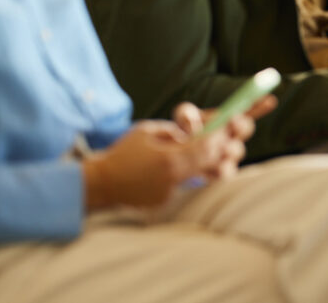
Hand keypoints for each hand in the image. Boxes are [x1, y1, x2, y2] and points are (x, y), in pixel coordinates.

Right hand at [83, 118, 234, 210]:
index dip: (220, 135)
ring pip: (202, 175)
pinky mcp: (165, 201)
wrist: (101, 184)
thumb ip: (174, 131)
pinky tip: (184, 167)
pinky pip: (185, 185)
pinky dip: (189, 174)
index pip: (207, 146)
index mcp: (170, 159)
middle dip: (222, 149)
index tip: (227, 125)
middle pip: (211, 162)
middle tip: (226, 139)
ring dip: (211, 163)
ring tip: (213, 154)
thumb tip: (195, 132)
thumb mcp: (148, 132)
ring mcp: (171, 192)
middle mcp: (174, 179)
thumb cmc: (122, 153)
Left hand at [173, 97, 276, 180]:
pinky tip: (215, 168)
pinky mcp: (218, 175)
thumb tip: (192, 123)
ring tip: (224, 148)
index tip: (270, 100)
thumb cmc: (183, 135)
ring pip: (237, 152)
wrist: (176, 161)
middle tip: (234, 120)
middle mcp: (232, 137)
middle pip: (244, 129)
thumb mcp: (182, 119)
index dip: (259, 105)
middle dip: (242, 124)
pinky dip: (221, 170)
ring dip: (232, 148)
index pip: (247, 111)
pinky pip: (225, 173)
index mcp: (228, 121)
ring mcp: (227, 157)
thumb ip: (185, 114)